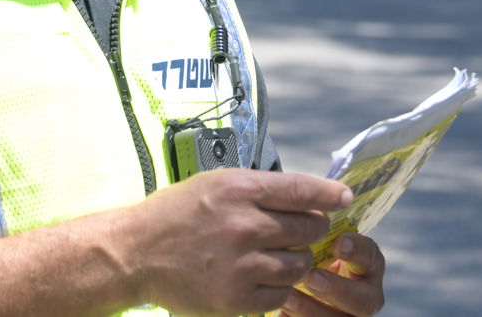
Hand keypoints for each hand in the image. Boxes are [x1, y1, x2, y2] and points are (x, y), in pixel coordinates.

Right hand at [124, 168, 352, 316]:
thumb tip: (306, 196)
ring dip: (296, 261)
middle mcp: (244, 225)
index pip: (301, 190)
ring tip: (277, 256)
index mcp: (239, 190)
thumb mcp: (216, 183)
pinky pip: (281, 294)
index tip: (344, 197)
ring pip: (300, 264)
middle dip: (312, 230)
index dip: (330, 194)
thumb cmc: (177, 214)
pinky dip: (278, 287)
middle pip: (308, 229)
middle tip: (302, 232)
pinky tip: (261, 277)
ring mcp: (241, 265)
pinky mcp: (236, 298)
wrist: (136, 253)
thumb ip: (260, 189)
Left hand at [275, 233, 384, 316]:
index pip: (371, 257)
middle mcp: (365, 293)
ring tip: (288, 297)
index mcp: (367, 264)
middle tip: (313, 278)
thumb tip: (312, 201)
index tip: (337, 242)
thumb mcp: (318, 239)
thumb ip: (319, 228)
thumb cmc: (312, 251)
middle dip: (339, 290)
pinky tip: (282, 311)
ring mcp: (349, 314)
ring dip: (313, 310)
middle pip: (365, 301)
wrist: (301, 280)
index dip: (358, 251)